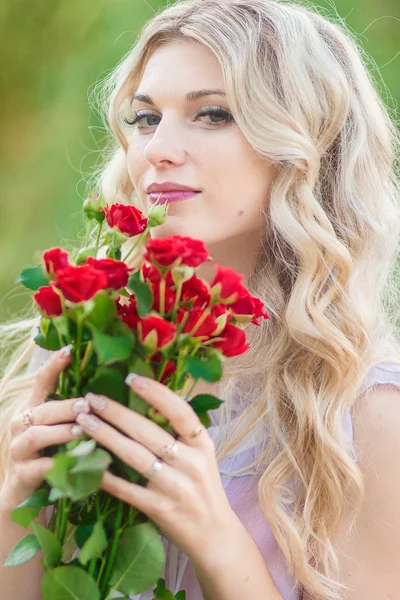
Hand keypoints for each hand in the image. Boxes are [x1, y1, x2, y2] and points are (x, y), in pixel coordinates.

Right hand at [1, 347, 87, 508]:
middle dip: (65, 406)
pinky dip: (55, 463)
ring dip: (60, 431)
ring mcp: (19, 449)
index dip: (53, 366)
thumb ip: (74, 410)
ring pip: (36, 434)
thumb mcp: (60, 428)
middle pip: (41, 410)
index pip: (41, 382)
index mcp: (33, 408)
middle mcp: (22, 424)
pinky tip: (73, 462)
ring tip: (81, 431)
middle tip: (87, 405)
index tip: (69, 350)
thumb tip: (105, 390)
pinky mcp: (22, 474)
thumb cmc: (50, 452)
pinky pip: (37, 466)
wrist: (25, 493)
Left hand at [74, 374, 235, 561]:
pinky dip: (107, 476)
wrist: (215, 535)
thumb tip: (149, 400)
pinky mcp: (160, 509)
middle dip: (116, 412)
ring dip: (106, 436)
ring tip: (84, 421)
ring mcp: (175, 487)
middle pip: (148, 432)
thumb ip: (182, 433)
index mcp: (202, 444)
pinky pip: (127, 489)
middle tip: (91, 398)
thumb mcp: (202, 455)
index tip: (131, 378)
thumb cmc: (204, 488)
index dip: (156, 393)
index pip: (180, 411)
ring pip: (135, 456)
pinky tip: (88, 463)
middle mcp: (191, 463)